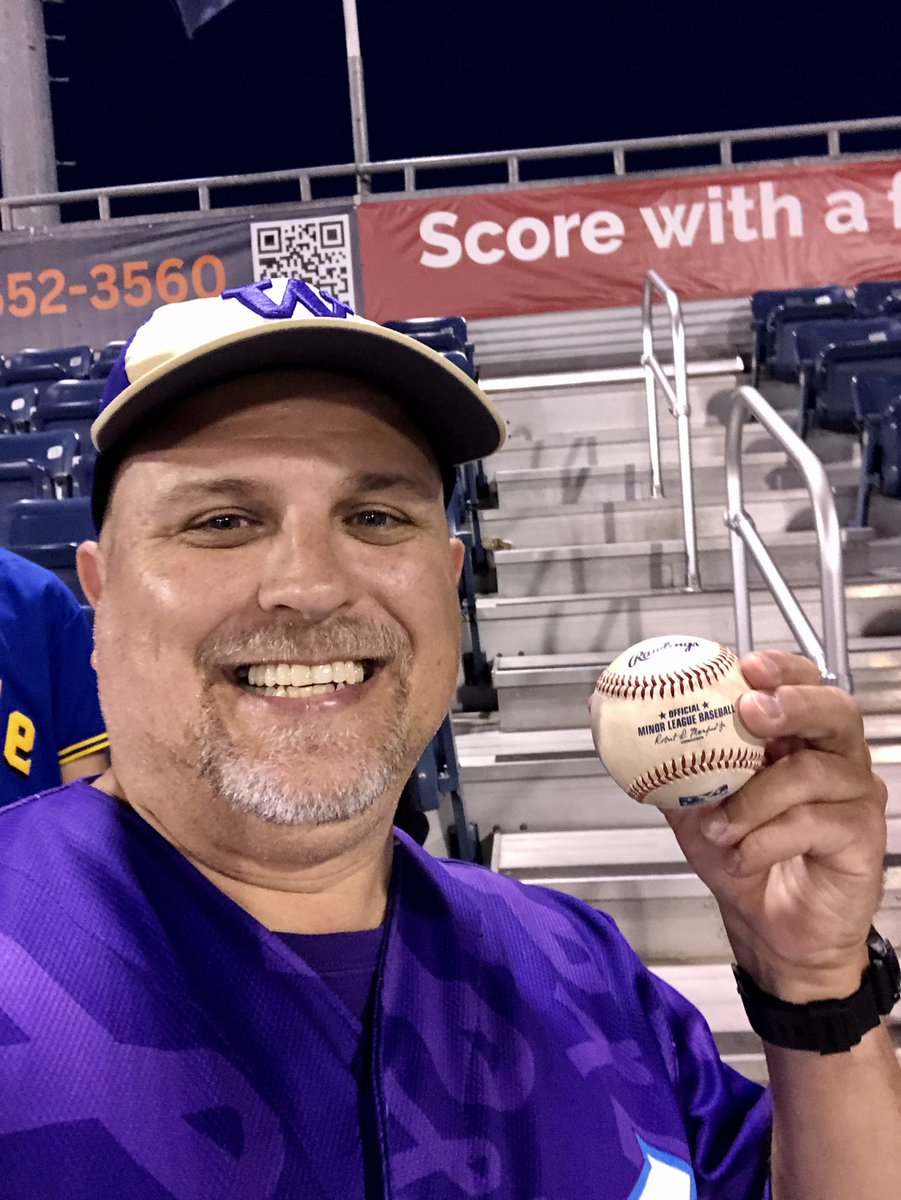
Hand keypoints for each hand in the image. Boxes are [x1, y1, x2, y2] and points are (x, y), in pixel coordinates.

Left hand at [665, 649, 887, 1001]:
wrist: (768, 929)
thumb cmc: (742, 859)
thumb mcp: (692, 805)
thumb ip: (669, 764)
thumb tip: (614, 719)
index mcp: (797, 737)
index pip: (803, 682)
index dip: (780, 668)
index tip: (745, 665)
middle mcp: (834, 758)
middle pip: (834, 710)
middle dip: (792, 703)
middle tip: (751, 711)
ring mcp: (854, 796)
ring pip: (812, 772)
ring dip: (754, 798)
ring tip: (718, 826)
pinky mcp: (862, 837)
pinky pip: (812, 823)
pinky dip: (765, 838)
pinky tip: (741, 854)